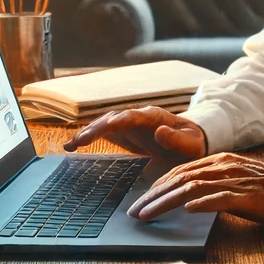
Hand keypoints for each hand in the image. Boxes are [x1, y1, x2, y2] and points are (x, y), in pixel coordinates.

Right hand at [62, 107, 206, 158]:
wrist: (191, 140)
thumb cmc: (193, 142)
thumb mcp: (191, 144)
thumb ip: (177, 139)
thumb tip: (160, 131)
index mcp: (153, 116)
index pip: (128, 116)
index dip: (112, 123)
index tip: (100, 130)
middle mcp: (137, 116)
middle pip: (111, 119)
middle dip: (93, 129)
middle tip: (77, 143)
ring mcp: (129, 124)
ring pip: (104, 124)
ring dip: (86, 133)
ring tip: (70, 146)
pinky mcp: (124, 133)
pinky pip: (103, 133)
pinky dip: (87, 138)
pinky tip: (71, 147)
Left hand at [129, 151, 263, 225]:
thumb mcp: (239, 182)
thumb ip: (216, 185)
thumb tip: (190, 200)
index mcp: (221, 162)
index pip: (181, 171)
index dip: (158, 186)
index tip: (142, 201)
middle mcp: (225, 167)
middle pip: (180, 178)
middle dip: (154, 195)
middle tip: (135, 212)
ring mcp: (236, 180)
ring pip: (193, 187)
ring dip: (167, 202)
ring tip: (149, 214)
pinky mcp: (249, 196)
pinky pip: (221, 198)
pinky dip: (201, 203)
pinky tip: (187, 210)